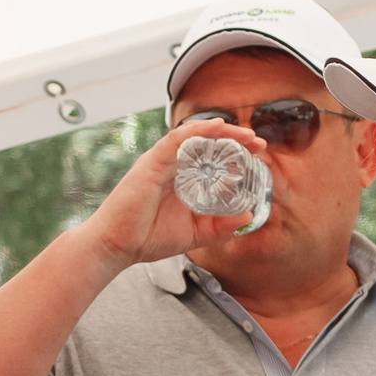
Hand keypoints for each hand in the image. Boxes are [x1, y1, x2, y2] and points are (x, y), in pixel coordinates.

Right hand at [76, 117, 269, 268]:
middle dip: (234, 138)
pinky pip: (176, 139)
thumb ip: (219, 227)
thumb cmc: (147, 238)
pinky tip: (217, 128)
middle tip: (258, 142)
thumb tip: (248, 216)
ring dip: (222, 132)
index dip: (234, 151)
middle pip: (206, 142)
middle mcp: (171, 165)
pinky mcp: (151, 162)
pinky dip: (197, 131)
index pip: (210, 156)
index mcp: (180, 178)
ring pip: (194, 136)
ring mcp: (161, 161)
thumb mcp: (194, 234)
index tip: (257, 153)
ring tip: (245, 136)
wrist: (116, 247)